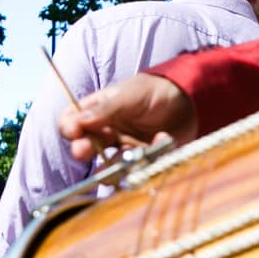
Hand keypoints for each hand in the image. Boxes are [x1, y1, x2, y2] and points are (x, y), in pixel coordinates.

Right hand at [58, 71, 194, 163]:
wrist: (190, 100)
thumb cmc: (155, 91)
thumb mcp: (128, 95)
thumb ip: (105, 110)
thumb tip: (77, 121)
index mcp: (99, 111)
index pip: (72, 121)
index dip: (68, 128)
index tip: (73, 132)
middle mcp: (108, 131)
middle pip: (85, 146)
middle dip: (82, 149)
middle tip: (82, 151)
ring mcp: (125, 146)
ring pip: (109, 164)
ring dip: (114, 163)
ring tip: (126, 156)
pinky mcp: (144, 159)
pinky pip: (139, 166)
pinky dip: (150, 157)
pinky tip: (163, 137)